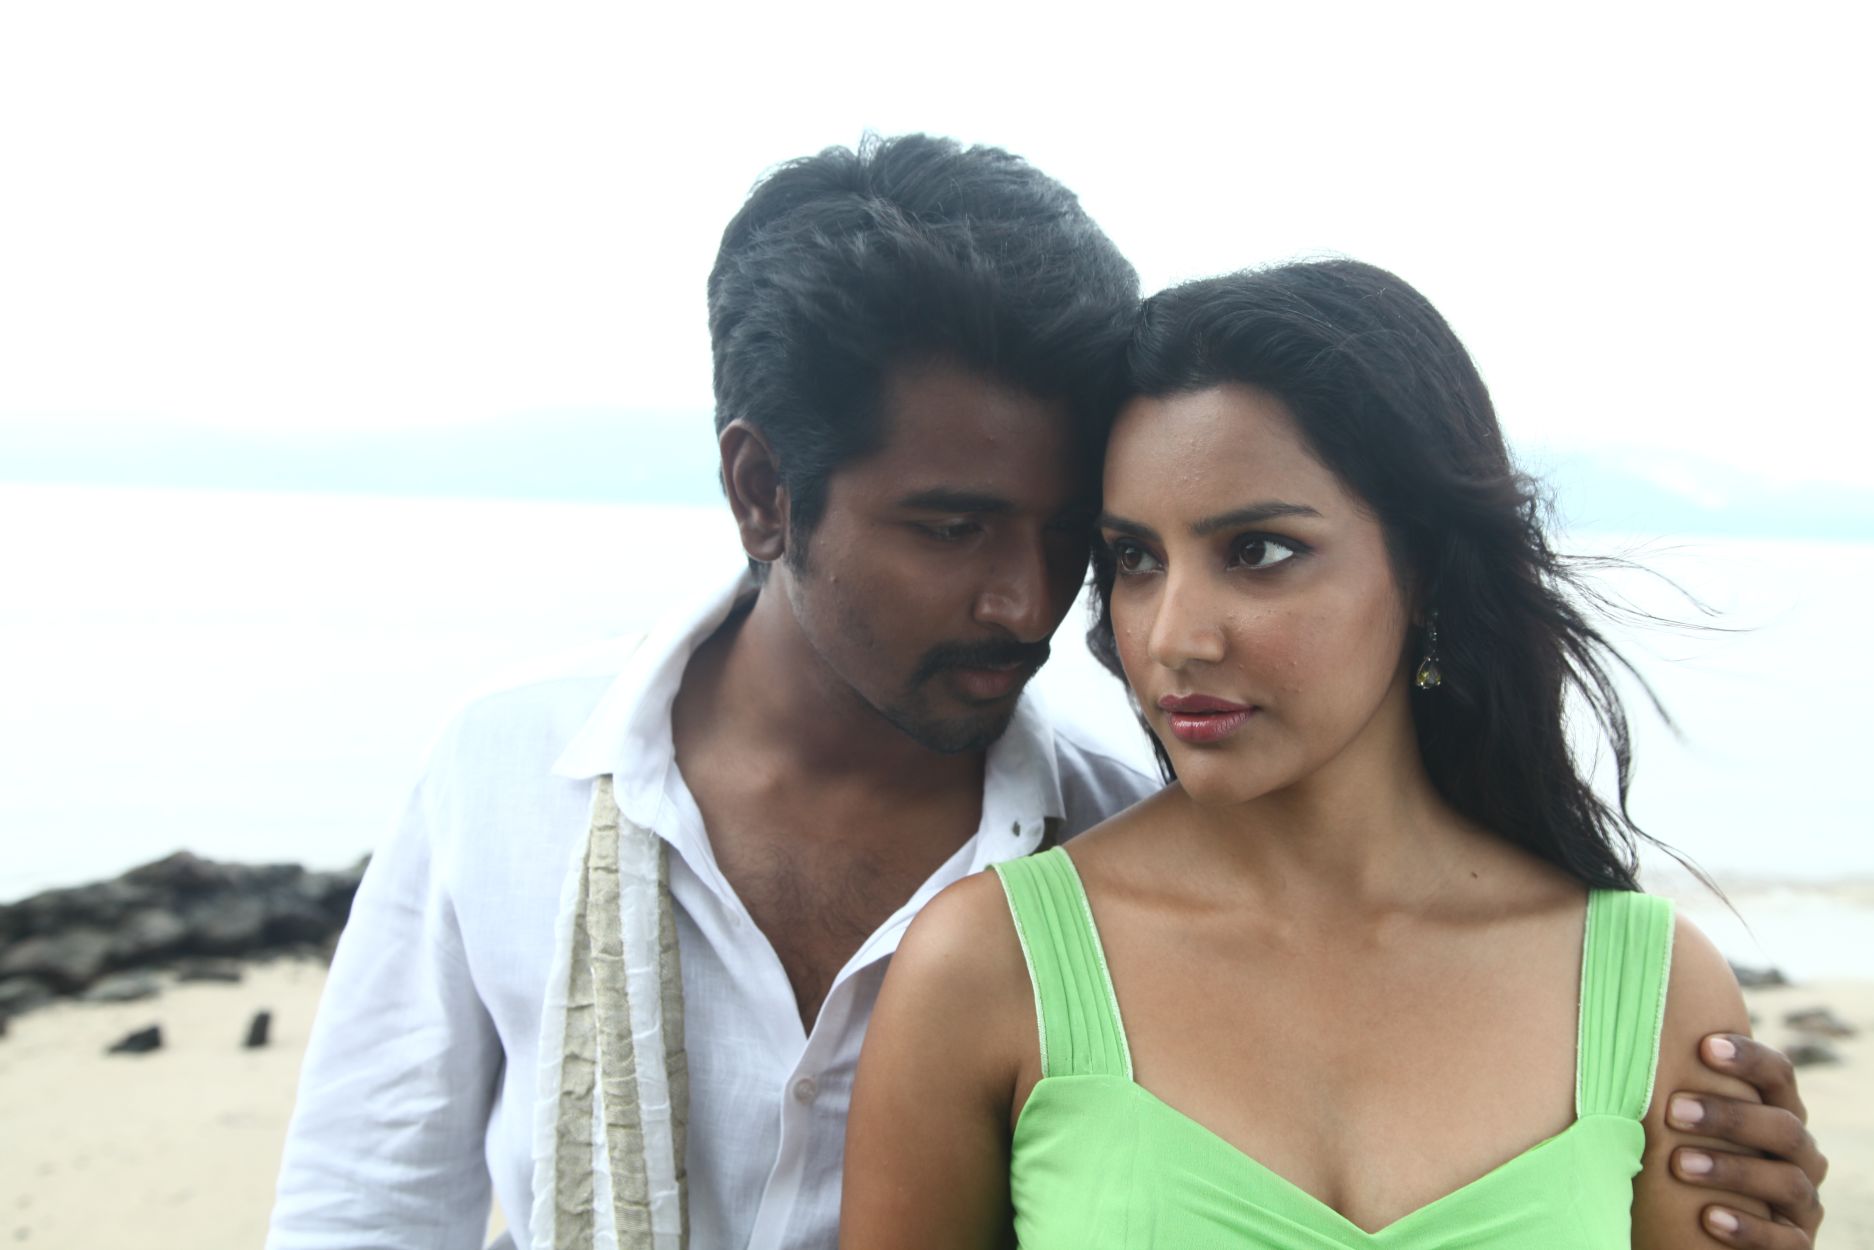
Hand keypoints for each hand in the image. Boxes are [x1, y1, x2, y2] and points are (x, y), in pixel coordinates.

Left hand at [1667, 1034, 1825, 1246]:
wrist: (1698, 1226)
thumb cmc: (1685, 1156)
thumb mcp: (1687, 1124)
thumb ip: (1677, 1091)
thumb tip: (1618, 1043)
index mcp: (1778, 1112)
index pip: (1779, 1075)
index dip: (1749, 1058)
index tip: (1705, 1046)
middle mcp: (1800, 1154)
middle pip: (1784, 1127)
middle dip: (1730, 1117)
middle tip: (1673, 1111)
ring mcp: (1803, 1201)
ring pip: (1788, 1181)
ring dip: (1732, 1170)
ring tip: (1680, 1164)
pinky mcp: (1797, 1244)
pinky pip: (1785, 1240)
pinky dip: (1748, 1228)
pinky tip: (1709, 1219)